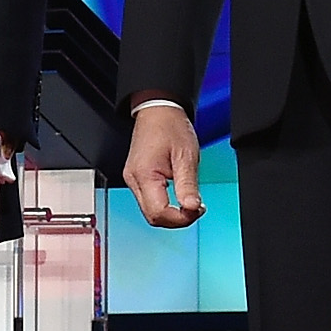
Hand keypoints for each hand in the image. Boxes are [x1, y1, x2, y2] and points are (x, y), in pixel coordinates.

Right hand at [124, 103, 205, 227]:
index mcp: (144, 174)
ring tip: (190, 202)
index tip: (197, 210)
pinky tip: (179, 198)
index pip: (159, 212)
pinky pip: (150, 201)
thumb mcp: (186, 156)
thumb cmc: (170, 127)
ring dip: (172, 213)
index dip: (180, 218)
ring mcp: (133, 180)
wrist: (158, 111)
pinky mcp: (137, 179)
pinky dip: (166, 205)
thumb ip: (188, 185)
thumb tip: (192, 208)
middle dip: (177, 219)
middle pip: (153, 217)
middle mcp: (134, 180)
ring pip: (151, 212)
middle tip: (196, 209)